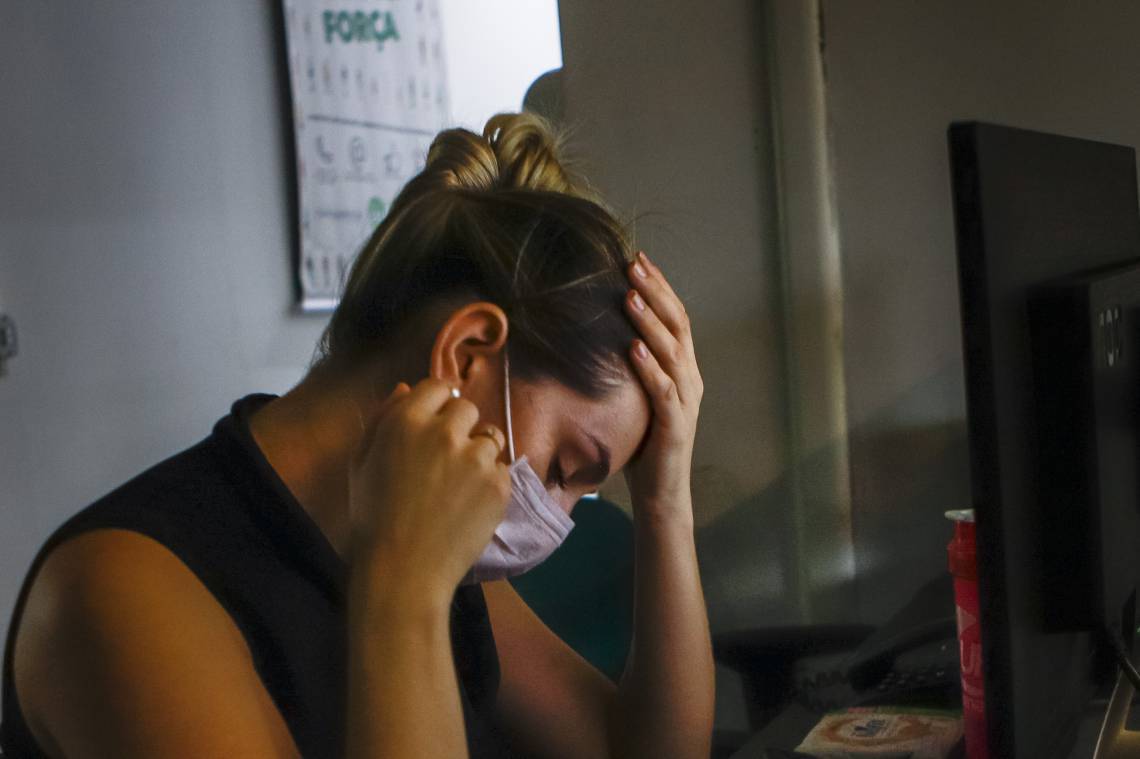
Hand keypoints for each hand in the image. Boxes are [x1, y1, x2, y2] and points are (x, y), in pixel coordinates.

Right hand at [347, 378, 510, 596]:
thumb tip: (405, 388)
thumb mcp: (362, 463)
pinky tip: (469, 504)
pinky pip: (502, 469)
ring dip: (477, 453)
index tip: (435, 423)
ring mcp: (476, 459)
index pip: (438, 387)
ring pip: (489, 437)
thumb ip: (382, 419)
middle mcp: (445, 432)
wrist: (403, 570)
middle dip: (458, 426)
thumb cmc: (372, 518)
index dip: (437, 403)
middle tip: (444, 459)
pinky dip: (490, 482)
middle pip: (467, 408)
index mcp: (406, 421)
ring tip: (458, 484)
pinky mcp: (499, 485)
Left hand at [622, 250, 702, 520]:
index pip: (675, 317)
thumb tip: (594, 334)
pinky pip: (664, 391)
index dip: (659, 286)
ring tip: (630, 296)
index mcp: (683, 369)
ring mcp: (686, 402)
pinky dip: (650, 367)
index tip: (638, 259)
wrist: (661, 493)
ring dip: (650, 322)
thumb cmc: (643, 443)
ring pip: (673, 352)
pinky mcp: (676, 425)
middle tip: (633, 264)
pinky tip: (633, 348)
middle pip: (678, 325)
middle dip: (655, 291)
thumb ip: (628, 367)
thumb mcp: (634, 396)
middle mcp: (690, 379)